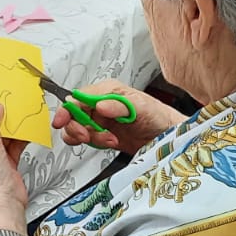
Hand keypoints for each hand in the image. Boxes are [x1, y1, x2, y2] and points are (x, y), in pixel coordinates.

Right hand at [51, 80, 183, 153]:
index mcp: (107, 91)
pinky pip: (87, 139)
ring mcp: (101, 120)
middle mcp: (101, 104)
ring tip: (107, 140)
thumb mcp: (142, 107)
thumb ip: (120, 105)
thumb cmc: (159, 116)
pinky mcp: (104, 135)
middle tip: (87, 136)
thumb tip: (100, 104)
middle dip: (77, 126)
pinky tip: (107, 144)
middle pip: (74, 113)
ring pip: (78, 127)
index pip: (79, 97)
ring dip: (88, 137)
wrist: (170, 138)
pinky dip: (92, 144)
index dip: (69, 109)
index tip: (64, 121)